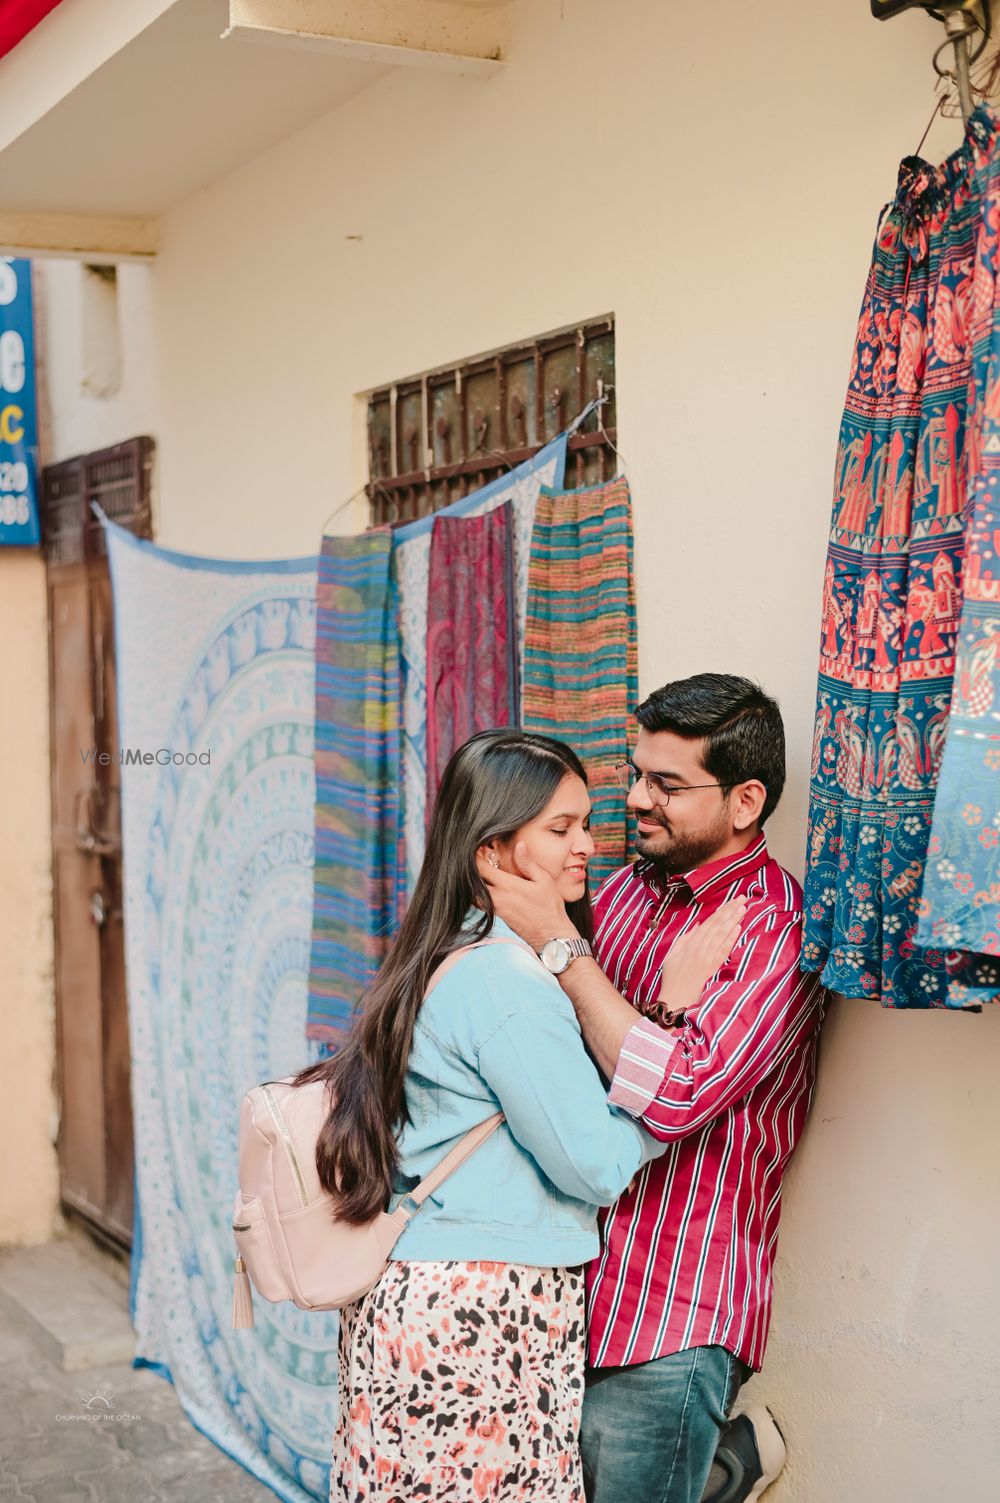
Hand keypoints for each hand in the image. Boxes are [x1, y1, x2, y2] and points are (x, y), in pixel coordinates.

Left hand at [476, 840, 575, 949]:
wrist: (551, 936)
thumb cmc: (550, 907)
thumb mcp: (544, 880)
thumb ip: (528, 863)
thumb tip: (519, 845)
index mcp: (507, 886)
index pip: (481, 868)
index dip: (476, 857)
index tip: (477, 849)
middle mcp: (497, 898)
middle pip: (472, 882)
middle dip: (470, 871)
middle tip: (474, 862)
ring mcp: (495, 910)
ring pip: (473, 896)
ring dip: (473, 885)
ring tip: (478, 875)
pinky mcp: (496, 919)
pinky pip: (480, 905)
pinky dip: (478, 896)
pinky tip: (485, 890)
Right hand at [658, 898, 746, 1014]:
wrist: (676, 997)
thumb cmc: (672, 976)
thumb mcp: (672, 954)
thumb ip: (685, 938)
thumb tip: (699, 925)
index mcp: (690, 943)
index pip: (709, 923)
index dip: (721, 911)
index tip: (732, 901)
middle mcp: (700, 948)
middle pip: (718, 925)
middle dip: (730, 910)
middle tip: (742, 898)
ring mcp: (707, 957)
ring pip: (722, 934)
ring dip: (733, 920)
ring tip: (743, 908)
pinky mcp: (713, 967)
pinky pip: (724, 950)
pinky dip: (731, 938)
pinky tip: (738, 928)